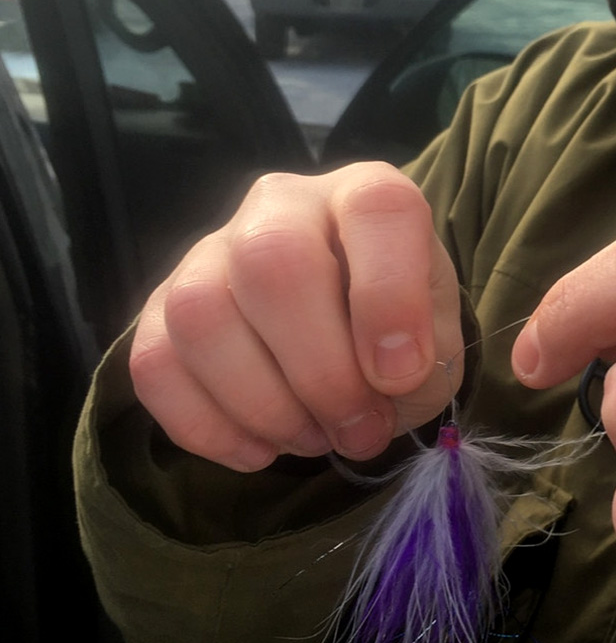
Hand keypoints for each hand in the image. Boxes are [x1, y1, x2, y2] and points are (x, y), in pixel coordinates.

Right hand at [130, 163, 463, 471]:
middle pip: (272, 262)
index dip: (389, 296)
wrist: (353, 347)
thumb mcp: (436, 340)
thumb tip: (380, 381)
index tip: (401, 374)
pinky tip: (260, 448)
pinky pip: (153, 364)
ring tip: (313, 438)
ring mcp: (211, 251)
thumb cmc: (399, 335)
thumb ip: (421, 354)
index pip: (375, 208)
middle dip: (320, 371)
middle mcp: (283, 206)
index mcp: (365, 195)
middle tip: (359, 429)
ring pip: (200, 314)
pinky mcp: (161, 308)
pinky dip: (208, 427)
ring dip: (263, 405)